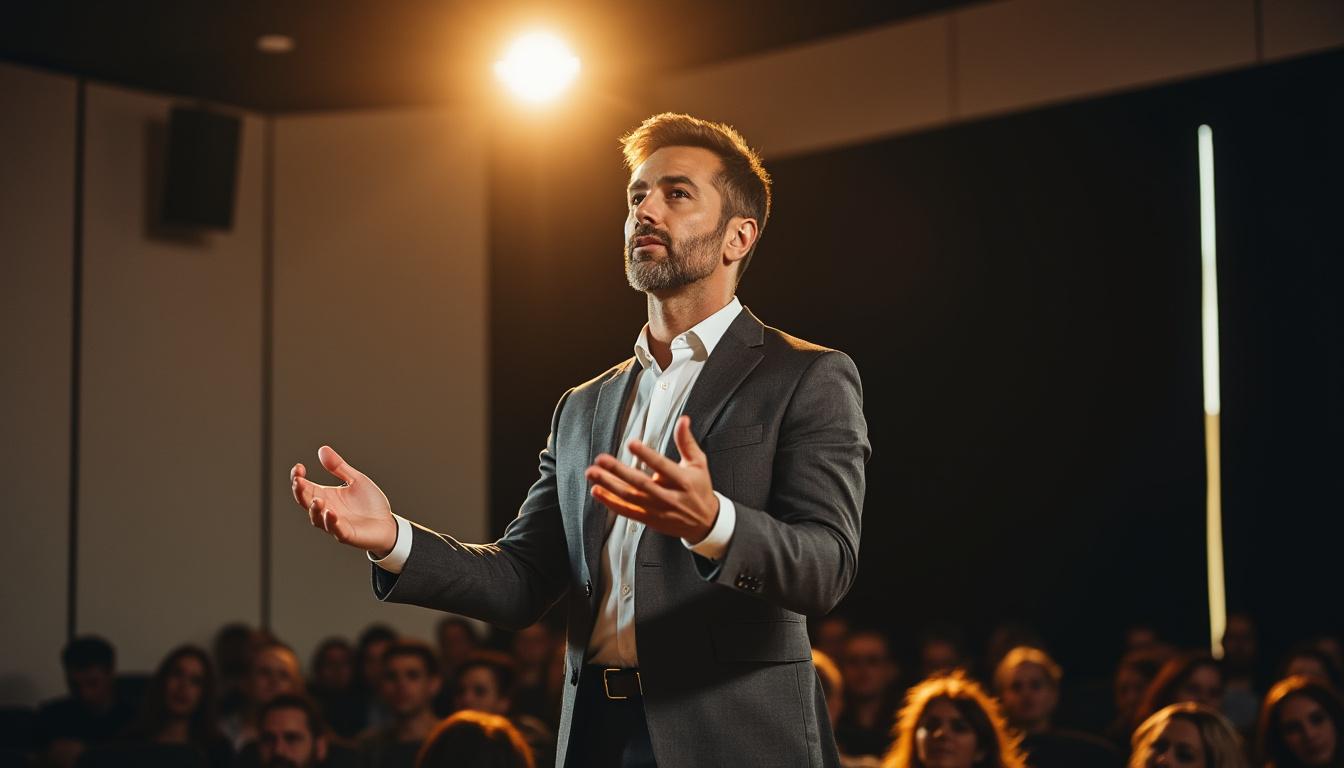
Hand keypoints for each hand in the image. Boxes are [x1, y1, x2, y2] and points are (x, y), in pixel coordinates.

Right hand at [290, 446, 397, 556]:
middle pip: (306, 502)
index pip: (305, 487)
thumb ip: (339, 467)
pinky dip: (331, 522)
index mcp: (326, 496)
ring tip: (316, 499)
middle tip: (298, 481)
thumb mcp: (356, 479)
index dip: (298, 478)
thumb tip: (322, 449)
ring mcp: (335, 524)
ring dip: (314, 509)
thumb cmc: (370, 503)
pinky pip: (336, 530)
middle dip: (300, 492)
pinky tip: (330, 513)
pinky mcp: (347, 534)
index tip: (299, 467)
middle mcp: (326, 510)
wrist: (388, 523)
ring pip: (317, 519)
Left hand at [585, 415, 719, 542]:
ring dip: (609, 485)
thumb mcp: (698, 463)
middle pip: (640, 483)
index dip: (646, 455)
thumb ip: (687, 442)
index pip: (662, 465)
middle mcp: (668, 496)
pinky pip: (627, 511)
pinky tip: (598, 492)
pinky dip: (611, 502)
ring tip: (593, 473)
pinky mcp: (649, 519)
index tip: (632, 444)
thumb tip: (683, 420)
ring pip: (629, 497)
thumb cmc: (699, 489)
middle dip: (618, 470)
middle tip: (601, 459)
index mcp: (682, 480)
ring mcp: (657, 510)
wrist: (704, 523)